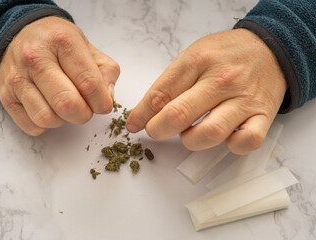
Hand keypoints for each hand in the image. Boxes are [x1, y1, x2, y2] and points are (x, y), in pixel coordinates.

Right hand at [0, 16, 119, 135]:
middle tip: (86, 109)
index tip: (103, 105)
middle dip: (84, 114)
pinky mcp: (5, 96)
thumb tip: (107, 98)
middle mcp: (35, 58)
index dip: (102, 102)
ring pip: (47, 119)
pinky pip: (31, 126)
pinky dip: (45, 125)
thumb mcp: (88, 47)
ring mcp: (17, 78)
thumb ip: (106, 71)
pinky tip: (49, 108)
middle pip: (67, 104)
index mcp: (63, 41)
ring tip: (65, 106)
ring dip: (63, 120)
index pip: (89, 83)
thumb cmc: (58, 45)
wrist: (20, 35)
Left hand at [126, 29, 286, 153]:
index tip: (134, 125)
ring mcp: (243, 99)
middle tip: (156, 130)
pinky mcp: (263, 115)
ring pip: (210, 133)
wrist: (269, 50)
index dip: (141, 115)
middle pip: (179, 115)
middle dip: (158, 130)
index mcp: (198, 61)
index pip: (160, 94)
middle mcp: (221, 80)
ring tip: (188, 133)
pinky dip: (231, 146)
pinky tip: (223, 137)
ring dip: (190, 140)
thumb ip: (169, 83)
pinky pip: (246, 141)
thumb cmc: (225, 54)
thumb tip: (145, 112)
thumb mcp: (193, 56)